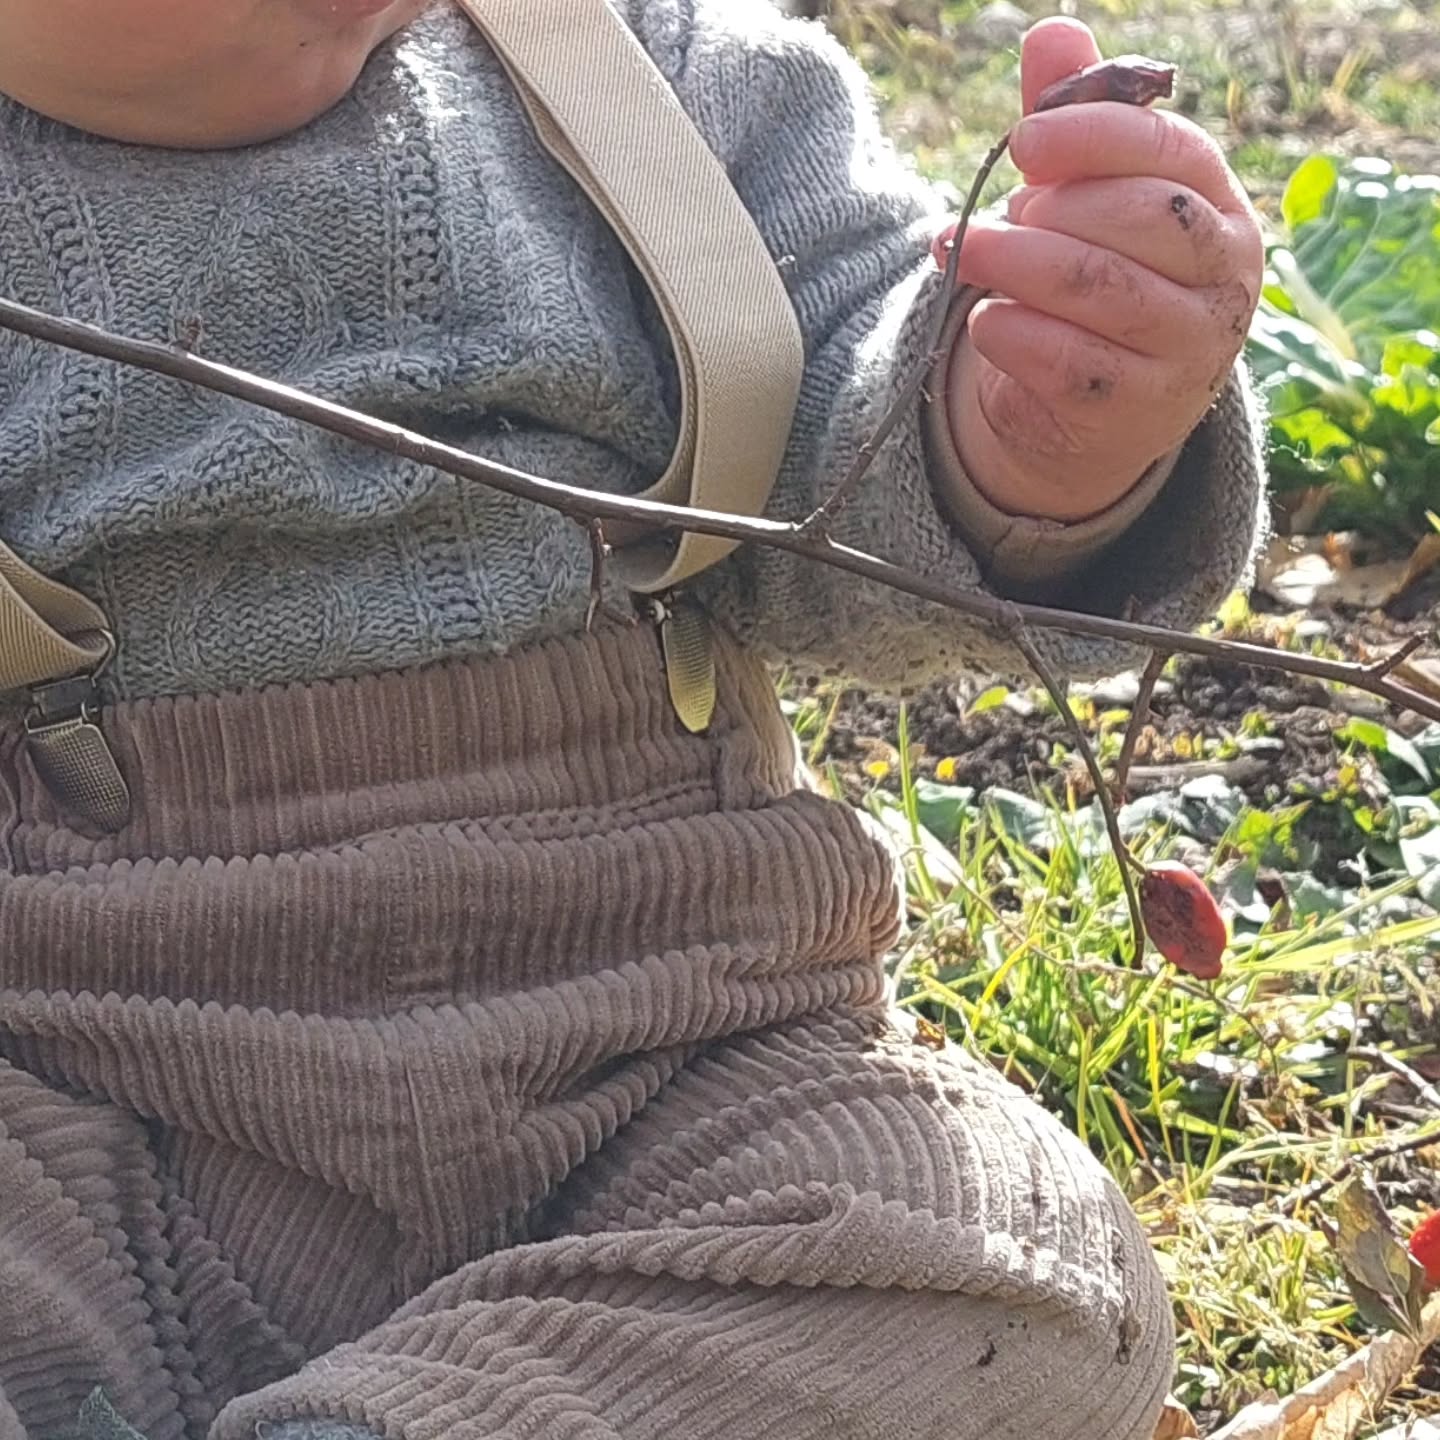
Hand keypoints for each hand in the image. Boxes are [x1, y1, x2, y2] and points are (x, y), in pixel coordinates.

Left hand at [936, 18, 1263, 522]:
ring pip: (1099, 288)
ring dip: (1015, 264)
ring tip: (967, 253)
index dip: (1093, 137)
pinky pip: (1064, 360)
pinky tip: (986, 320)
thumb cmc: (1096, 279)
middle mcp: (1221, 278)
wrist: (1099, 411)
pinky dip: (1010, 331)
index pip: (1171, 152)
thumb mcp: (1086, 200)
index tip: (1022, 141)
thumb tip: (1052, 34)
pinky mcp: (1135, 410)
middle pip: (1139, 218)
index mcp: (1217, 208)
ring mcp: (1186, 349)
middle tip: (995, 218)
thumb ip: (1074, 124)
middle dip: (1051, 209)